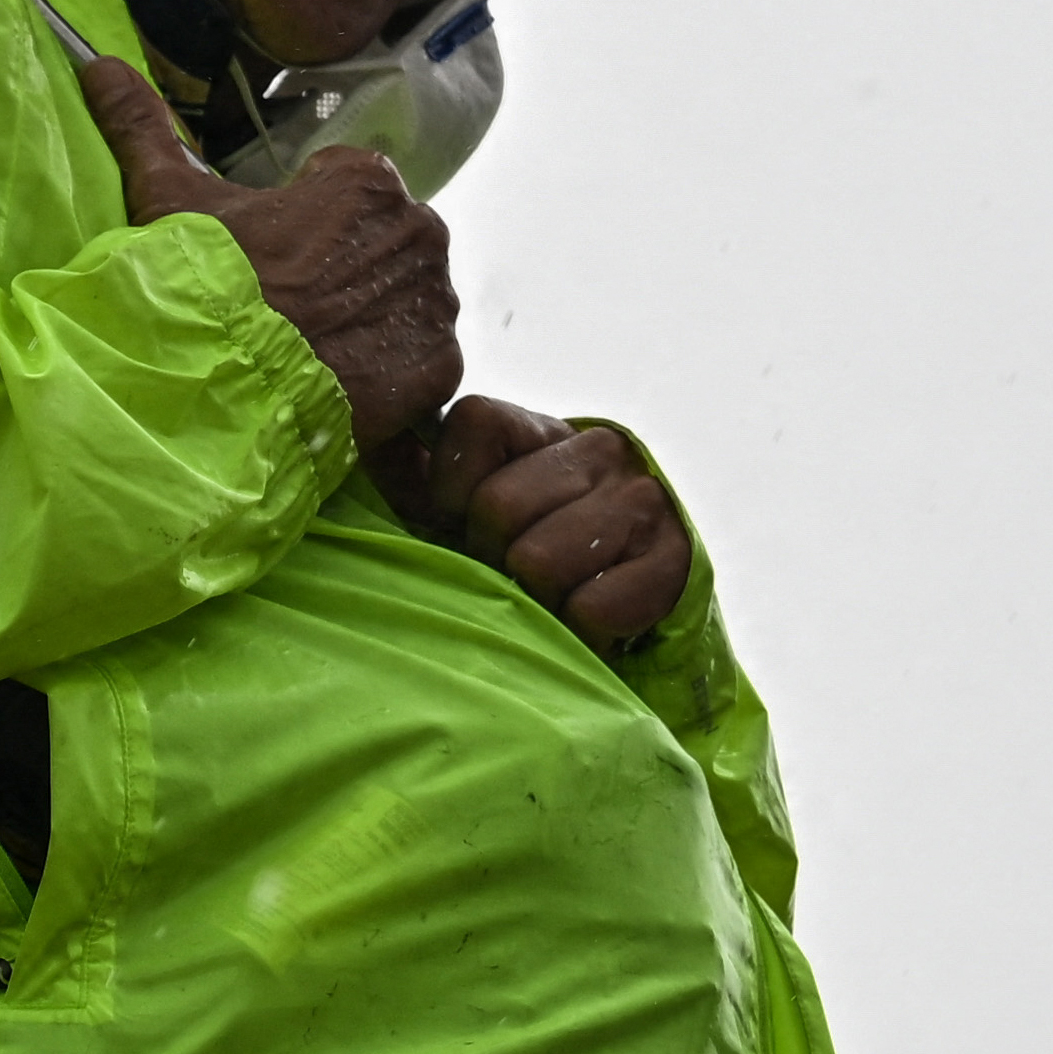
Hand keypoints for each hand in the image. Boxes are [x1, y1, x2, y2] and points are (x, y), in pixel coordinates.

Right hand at [71, 45, 455, 452]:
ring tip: (313, 346)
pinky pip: (421, 357)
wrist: (226, 387)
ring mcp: (435, 300)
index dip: (306, 222)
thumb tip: (99, 64)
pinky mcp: (440, 362)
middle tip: (291, 307)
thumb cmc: (205, 284)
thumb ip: (143, 126)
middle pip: (382, 244)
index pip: (349, 188)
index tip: (272, 258)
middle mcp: (420, 229)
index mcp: (368, 180)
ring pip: (405, 299)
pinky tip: (341, 378)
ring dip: (370, 316)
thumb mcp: (168, 198)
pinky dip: (390, 368)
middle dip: (345, 267)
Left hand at [381, 391, 690, 651]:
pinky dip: (581, 631)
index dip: (451, 491)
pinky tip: (589, 623)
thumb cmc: (532, 558)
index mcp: (542, 429)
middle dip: (492, 557)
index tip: (465, 525)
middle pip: (498, 507)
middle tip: (512, 575)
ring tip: (551, 599)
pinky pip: (594, 608)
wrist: (636, 610)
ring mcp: (644, 499)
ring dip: (536, 600)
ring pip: (542, 561)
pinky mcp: (676, 558)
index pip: (473, 422)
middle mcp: (601, 449)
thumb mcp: (475, 509)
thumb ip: (426, 479)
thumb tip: (375, 450)